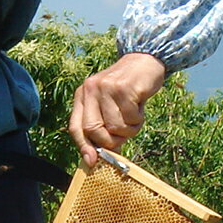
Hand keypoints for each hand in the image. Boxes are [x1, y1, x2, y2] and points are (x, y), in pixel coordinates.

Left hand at [68, 52, 165, 167]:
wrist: (145, 61)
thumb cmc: (127, 89)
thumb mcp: (108, 104)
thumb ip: (101, 125)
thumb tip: (97, 157)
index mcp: (83, 95)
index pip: (76, 127)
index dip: (83, 146)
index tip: (92, 161)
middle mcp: (90, 89)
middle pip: (93, 130)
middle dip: (110, 141)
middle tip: (123, 135)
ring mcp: (106, 88)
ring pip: (114, 127)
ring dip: (129, 130)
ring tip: (134, 116)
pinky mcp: (124, 88)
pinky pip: (130, 118)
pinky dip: (138, 119)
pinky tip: (140, 106)